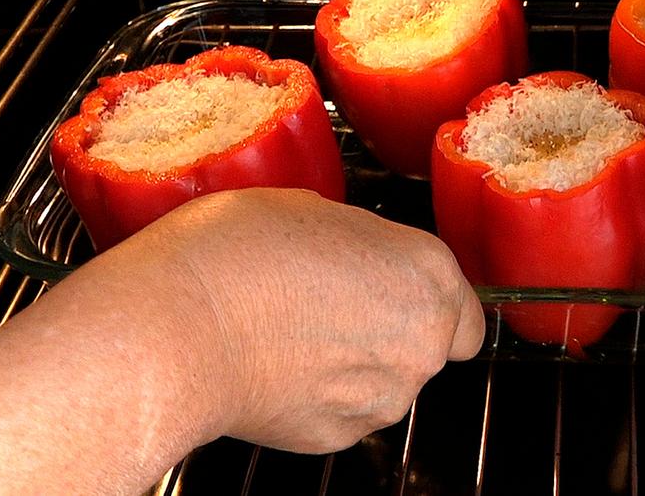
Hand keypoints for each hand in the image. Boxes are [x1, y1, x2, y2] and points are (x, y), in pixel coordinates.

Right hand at [107, 188, 484, 453]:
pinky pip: (345, 413)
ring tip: (293, 330)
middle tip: (331, 303)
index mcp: (426, 273)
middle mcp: (420, 340)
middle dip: (390, 328)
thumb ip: (361, 240)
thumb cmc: (236, 254)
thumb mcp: (311, 208)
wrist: (178, 326)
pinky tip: (278, 365)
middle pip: (429, 343)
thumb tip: (355, 255)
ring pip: (387, 382)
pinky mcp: (340, 435)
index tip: (397, 292)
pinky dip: (320, 395)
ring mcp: (383, 396)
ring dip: (355, 363)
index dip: (428, 298)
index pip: (466, 304)